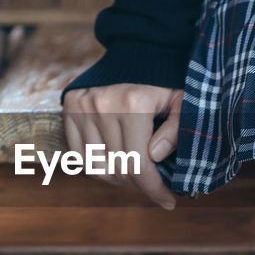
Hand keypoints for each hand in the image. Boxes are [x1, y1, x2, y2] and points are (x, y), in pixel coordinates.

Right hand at [62, 83, 183, 209]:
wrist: (137, 53)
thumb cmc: (166, 83)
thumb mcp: (183, 102)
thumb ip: (176, 129)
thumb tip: (155, 157)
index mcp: (134, 103)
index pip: (139, 163)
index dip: (154, 189)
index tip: (168, 201)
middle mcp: (103, 104)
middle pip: (118, 167)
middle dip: (140, 185)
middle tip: (155, 188)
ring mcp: (83, 106)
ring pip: (97, 166)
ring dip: (119, 179)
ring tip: (137, 177)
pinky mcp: (70, 106)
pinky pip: (79, 155)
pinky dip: (97, 168)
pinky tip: (116, 168)